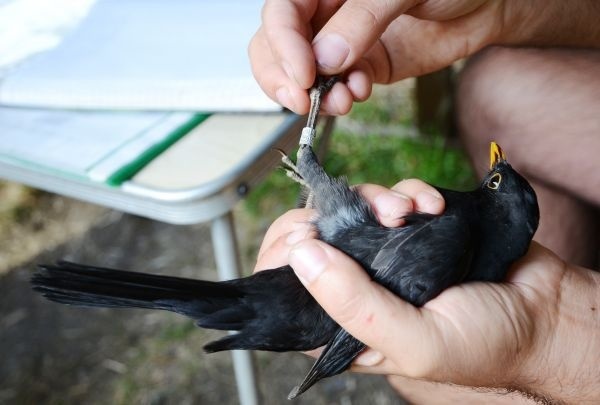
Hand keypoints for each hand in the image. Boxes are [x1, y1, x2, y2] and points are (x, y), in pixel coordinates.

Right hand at [249, 0, 501, 114]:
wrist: (487, 3)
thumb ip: (363, 18)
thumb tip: (325, 58)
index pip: (281, 12)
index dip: (283, 45)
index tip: (303, 75)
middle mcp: (325, 10)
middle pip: (275, 44)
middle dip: (282, 77)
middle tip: (302, 100)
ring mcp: (341, 40)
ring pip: (300, 71)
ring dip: (314, 94)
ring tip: (342, 101)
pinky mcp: (362, 65)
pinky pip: (336, 86)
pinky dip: (341, 96)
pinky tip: (359, 92)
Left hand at [255, 180, 599, 402]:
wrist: (541, 310)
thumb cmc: (484, 342)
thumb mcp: (412, 339)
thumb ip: (352, 303)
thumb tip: (300, 256)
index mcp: (345, 327)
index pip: (287, 292)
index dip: (284, 258)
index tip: (305, 235)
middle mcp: (358, 287)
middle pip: (314, 239)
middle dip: (331, 218)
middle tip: (359, 218)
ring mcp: (386, 253)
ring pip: (351, 210)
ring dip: (375, 200)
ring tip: (407, 213)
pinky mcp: (414, 227)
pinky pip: (393, 195)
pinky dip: (410, 192)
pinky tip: (431, 206)